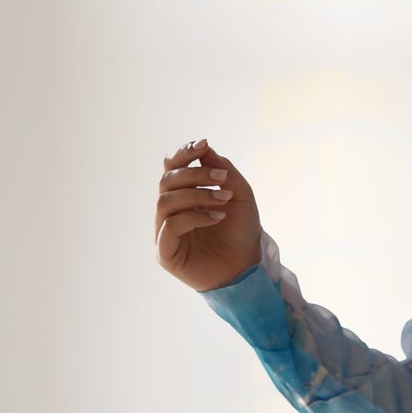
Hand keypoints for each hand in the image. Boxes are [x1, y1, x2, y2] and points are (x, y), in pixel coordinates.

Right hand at [155, 139, 261, 290]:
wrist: (247, 268)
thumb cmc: (242, 232)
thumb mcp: (240, 195)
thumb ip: (223, 169)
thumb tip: (205, 148)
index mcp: (182, 194)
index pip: (171, 167)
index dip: (183, 153)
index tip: (204, 144)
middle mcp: (169, 211)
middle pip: (167, 180)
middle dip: (196, 175)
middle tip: (223, 179)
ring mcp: (164, 232)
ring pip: (165, 200)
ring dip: (197, 196)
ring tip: (224, 201)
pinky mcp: (164, 253)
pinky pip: (169, 226)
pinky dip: (194, 217)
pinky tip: (217, 218)